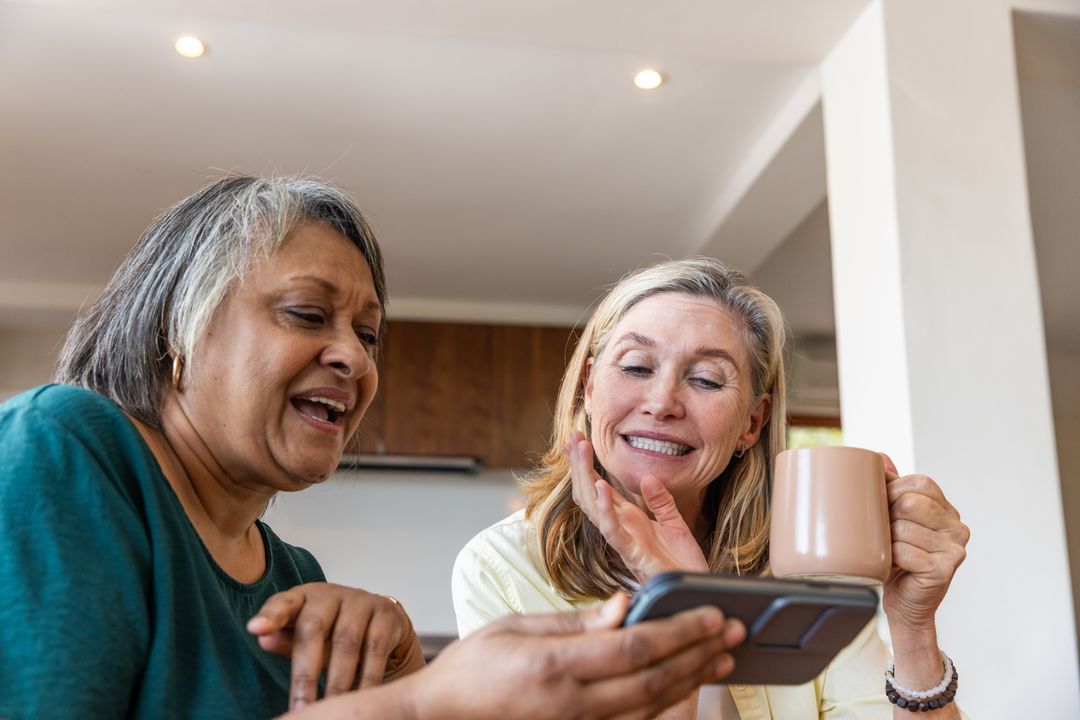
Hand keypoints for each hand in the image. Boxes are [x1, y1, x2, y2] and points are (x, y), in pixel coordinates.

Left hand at [247, 582, 421, 709]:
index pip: (283, 603)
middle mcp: (331, 594)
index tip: (255, 629)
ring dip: (337, 682)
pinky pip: (375, 650)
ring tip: (329, 709)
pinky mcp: (386, 615)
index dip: (270, 615)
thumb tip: (263, 639)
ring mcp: (361, 601)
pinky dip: (367, 678)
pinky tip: (359, 698)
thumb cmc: (332, 629)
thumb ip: (285, 639)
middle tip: (300, 708)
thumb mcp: (306, 634)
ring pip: (346, 643)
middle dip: (305, 674)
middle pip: (313, 629)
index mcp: (304, 597)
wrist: (382, 619)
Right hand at [410, 594, 745, 719]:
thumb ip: (575, 621)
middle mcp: (573, 704)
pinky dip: (665, 709)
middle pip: (654, 680)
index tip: (712, 615)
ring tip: (721, 660)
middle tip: (733, 633)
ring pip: (651, 708)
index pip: (635, 646)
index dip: (680, 631)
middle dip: (699, 654)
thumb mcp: (515, 628)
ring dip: (692, 682)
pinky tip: (685, 691)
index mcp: (556, 666)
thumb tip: (625, 606)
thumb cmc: (471, 670)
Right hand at [569, 431, 708, 581]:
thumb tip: (647, 478)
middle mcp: (620, 528)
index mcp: (628, 520)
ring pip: (594, 507)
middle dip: (579, 464)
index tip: (576, 439)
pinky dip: (605, 509)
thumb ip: (661, 501)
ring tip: (581, 450)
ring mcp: (624, 541)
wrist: (698, 594)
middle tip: (572, 436)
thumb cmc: (684, 564)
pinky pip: (613, 531)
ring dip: (585, 478)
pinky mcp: (633, 555)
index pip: (599, 486)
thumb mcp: (675, 524)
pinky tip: (602, 486)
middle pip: (589, 492)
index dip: (586, 464)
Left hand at [879, 454, 969, 630]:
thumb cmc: (897, 559)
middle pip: (909, 503)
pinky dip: (889, 558)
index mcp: (948, 510)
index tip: (881, 506)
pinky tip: (892, 565)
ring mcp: (955, 549)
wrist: (905, 603)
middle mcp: (958, 527)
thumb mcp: (894, 519)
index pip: (920, 483)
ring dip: (885, 541)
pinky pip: (903, 552)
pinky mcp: (945, 570)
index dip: (893, 490)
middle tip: (882, 534)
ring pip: (902, 528)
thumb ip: (892, 488)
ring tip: (888, 552)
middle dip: (886, 516)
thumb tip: (878, 456)